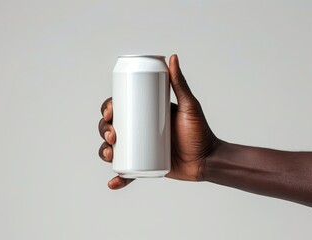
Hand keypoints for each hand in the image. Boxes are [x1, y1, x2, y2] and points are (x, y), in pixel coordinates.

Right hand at [98, 54, 217, 188]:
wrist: (208, 160)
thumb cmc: (200, 131)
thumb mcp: (189, 106)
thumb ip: (181, 83)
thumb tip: (172, 57)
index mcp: (144, 114)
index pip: (120, 108)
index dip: (107, 109)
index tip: (109, 111)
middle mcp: (138, 131)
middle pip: (111, 127)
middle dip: (104, 130)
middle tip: (113, 135)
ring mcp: (140, 150)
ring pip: (113, 149)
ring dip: (104, 152)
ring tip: (111, 154)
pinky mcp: (144, 167)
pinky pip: (127, 173)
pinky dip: (118, 179)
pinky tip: (113, 182)